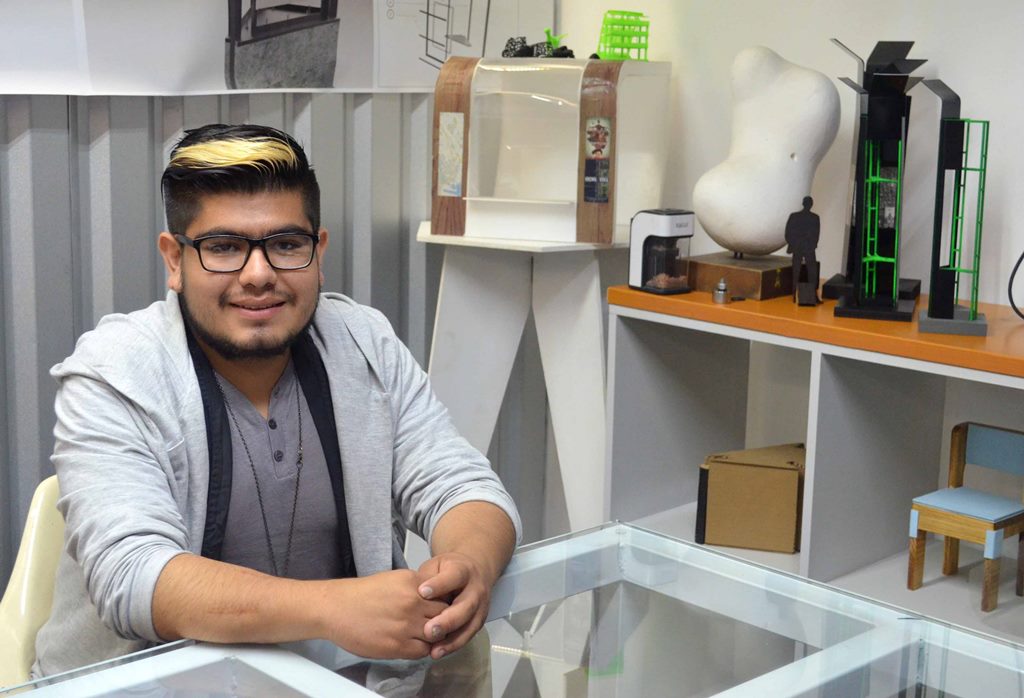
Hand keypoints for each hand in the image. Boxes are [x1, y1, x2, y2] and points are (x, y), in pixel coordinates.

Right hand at [320, 569, 449, 659]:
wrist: (335, 608)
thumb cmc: (360, 595)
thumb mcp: (393, 580)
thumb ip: (415, 588)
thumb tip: (432, 599)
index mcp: (412, 582)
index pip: (443, 594)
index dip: (442, 603)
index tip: (437, 609)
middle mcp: (413, 601)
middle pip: (444, 614)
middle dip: (441, 620)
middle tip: (432, 624)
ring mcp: (406, 624)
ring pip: (436, 634)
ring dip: (431, 636)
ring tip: (419, 635)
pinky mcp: (397, 645)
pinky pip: (422, 651)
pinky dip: (420, 649)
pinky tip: (410, 644)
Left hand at [417, 552, 494, 659]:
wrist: (474, 571)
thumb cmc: (447, 570)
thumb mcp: (436, 566)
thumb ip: (426, 579)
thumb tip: (411, 594)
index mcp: (463, 571)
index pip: (453, 577)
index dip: (439, 585)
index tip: (422, 592)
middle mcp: (476, 589)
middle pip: (465, 606)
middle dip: (447, 620)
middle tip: (428, 630)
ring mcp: (480, 607)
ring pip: (469, 625)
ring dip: (451, 639)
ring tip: (434, 650)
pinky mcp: (479, 621)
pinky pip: (468, 635)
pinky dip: (453, 645)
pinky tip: (438, 652)